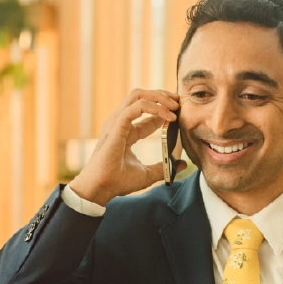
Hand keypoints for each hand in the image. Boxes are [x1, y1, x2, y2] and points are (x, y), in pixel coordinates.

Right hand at [68, 89, 183, 206]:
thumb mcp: (147, 174)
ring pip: (138, 95)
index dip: (163, 111)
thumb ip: (164, 167)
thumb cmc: (117, 182)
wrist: (101, 188)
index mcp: (125, 132)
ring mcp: (117, 121)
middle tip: (178, 101)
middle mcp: (120, 122)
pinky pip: (138, 106)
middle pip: (141, 97)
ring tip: (175, 105)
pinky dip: (155, 107)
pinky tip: (168, 116)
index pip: (145, 113)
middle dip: (161, 95)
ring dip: (159, 96)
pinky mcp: (117, 124)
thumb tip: (181, 165)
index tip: (179, 115)